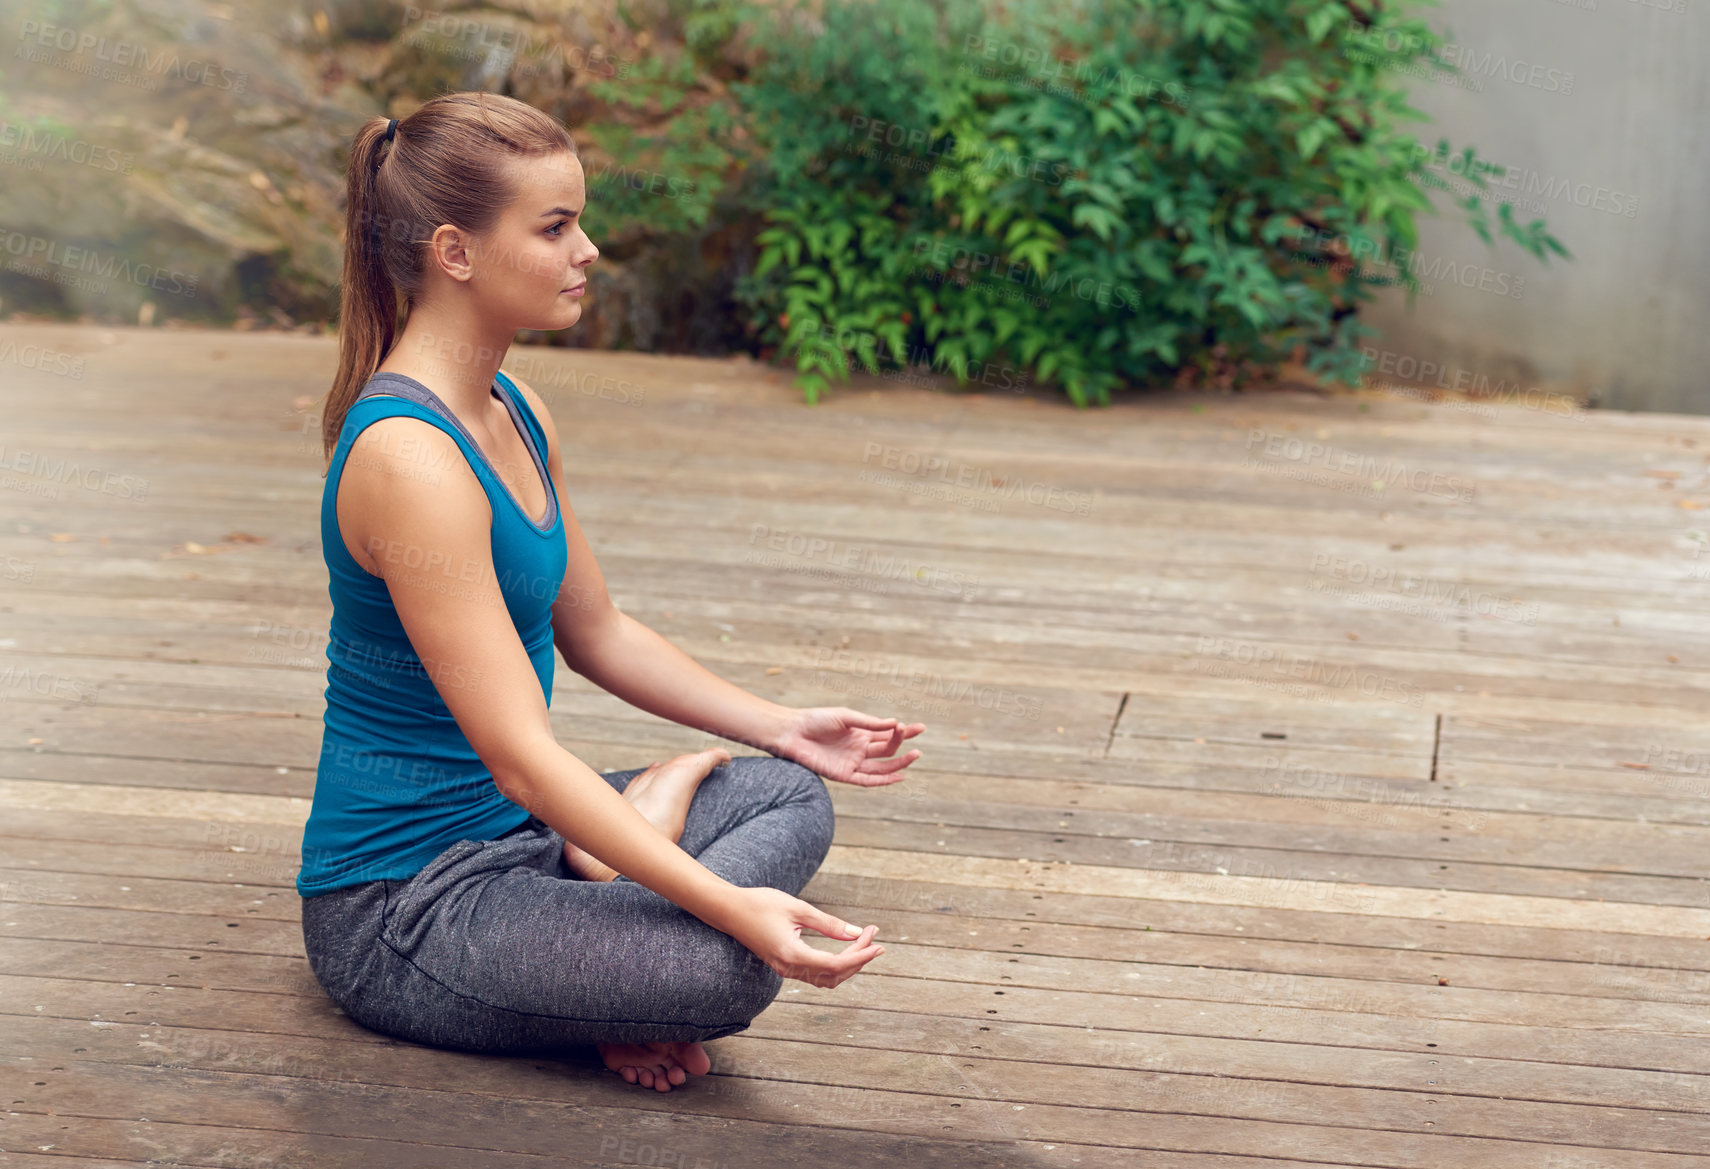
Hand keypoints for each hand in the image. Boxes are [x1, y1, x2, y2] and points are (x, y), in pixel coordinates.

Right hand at [725, 886, 883, 988]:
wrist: (728, 910)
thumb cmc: (760, 903)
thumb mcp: (798, 908)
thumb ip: (829, 923)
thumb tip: (857, 933)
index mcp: (792, 954)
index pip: (836, 965)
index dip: (861, 956)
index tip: (878, 943)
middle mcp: (789, 968)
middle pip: (835, 974)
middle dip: (859, 957)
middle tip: (873, 935)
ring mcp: (785, 970)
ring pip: (827, 978)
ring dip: (849, 963)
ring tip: (865, 942)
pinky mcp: (784, 965)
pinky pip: (816, 974)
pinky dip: (835, 964)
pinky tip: (846, 949)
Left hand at [772, 706, 924, 786]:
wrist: (791, 732)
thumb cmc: (815, 720)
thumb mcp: (845, 717)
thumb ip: (869, 723)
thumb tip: (894, 723)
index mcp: (859, 733)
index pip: (887, 734)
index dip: (904, 732)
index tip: (920, 728)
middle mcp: (858, 749)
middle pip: (887, 750)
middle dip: (903, 745)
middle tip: (917, 741)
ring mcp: (851, 762)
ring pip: (881, 767)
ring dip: (898, 763)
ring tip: (915, 755)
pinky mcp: (843, 774)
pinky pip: (867, 780)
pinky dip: (883, 780)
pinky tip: (898, 776)